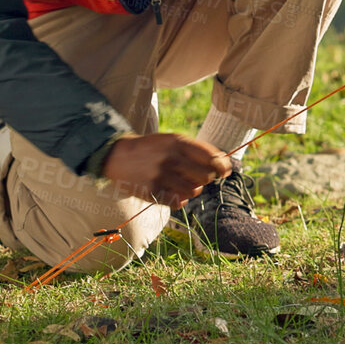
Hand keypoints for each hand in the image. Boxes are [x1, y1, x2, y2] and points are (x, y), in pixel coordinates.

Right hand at [99, 133, 231, 207]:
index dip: (222, 166)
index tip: (225, 171)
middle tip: (194, 175)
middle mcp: (170, 158)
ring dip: (191, 189)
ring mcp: (160, 176)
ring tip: (180, 182)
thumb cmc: (153, 149)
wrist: (118, 156)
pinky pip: (179, 202)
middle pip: (205, 176)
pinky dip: (179, 199)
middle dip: (204, 178)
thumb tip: (225, 166)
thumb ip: (196, 151)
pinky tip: (171, 191)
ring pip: (194, 191)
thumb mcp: (172, 141)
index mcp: (177, 142)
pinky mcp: (152, 192)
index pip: (211, 157)